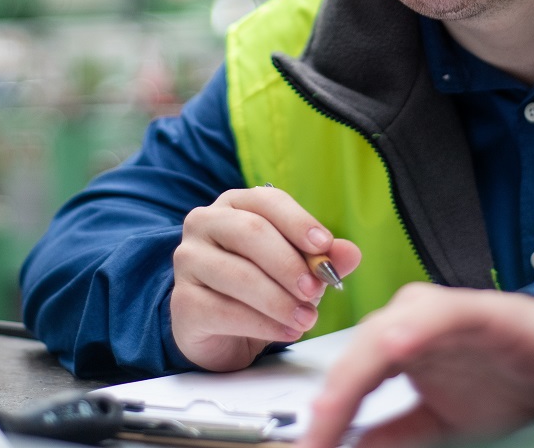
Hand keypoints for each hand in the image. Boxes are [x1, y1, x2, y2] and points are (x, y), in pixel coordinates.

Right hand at [171, 185, 361, 371]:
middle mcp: (205, 224)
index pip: (267, 201)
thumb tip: (350, 253)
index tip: (324, 245)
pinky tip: (287, 332)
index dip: (297, 221)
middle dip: (289, 263)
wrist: (223, 332)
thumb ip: (322, 259)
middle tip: (315, 290)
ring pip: (239, 274)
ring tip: (308, 318)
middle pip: (251, 233)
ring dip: (279, 300)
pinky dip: (263, 323)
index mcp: (234, 205)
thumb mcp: (297, 270)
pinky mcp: (183, 302)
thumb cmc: (261, 287)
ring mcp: (189, 261)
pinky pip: (225, 310)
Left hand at [299, 283, 533, 447]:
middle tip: (315, 438)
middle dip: (331, 400)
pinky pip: (434, 317)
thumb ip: (393, 433)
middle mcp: (407, 321)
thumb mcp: (439, 422)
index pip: (347, 377)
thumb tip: (346, 447)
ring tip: (333, 408)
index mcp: (395, 344)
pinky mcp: (472, 308)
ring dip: (355, 373)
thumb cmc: (505, 380)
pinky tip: (393, 349)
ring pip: (382, 334)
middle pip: (355, 355)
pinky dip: (410, 331)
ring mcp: (437, 312)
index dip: (326, 414)